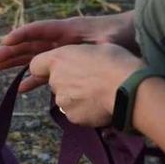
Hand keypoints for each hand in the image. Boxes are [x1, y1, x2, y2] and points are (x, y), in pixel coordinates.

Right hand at [0, 12, 137, 90]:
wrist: (134, 35)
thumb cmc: (123, 34)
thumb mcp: (110, 39)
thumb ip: (98, 43)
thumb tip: (89, 50)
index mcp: (67, 29)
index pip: (39, 31)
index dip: (21, 35)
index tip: (5, 41)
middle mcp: (60, 40)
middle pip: (29, 45)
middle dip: (9, 52)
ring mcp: (62, 51)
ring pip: (32, 57)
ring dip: (14, 63)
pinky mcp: (68, 62)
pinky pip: (46, 70)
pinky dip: (34, 78)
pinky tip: (21, 87)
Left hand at [29, 44, 144, 126]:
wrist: (128, 88)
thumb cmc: (117, 62)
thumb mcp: (98, 47)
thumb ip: (81, 56)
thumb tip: (83, 60)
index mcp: (58, 59)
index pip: (36, 65)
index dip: (44, 68)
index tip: (58, 69)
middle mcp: (55, 80)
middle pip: (54, 82)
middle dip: (67, 82)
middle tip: (89, 80)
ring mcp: (62, 101)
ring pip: (65, 99)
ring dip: (77, 97)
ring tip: (99, 93)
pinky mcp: (72, 117)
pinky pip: (76, 113)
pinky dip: (85, 110)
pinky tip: (101, 105)